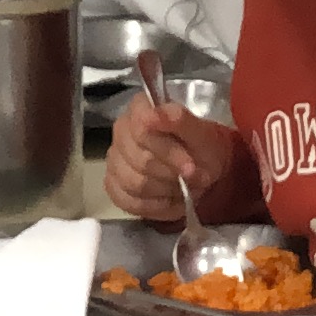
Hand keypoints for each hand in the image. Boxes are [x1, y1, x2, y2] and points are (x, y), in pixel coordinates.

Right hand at [106, 87, 236, 221]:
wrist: (201, 169)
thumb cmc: (201, 147)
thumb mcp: (201, 134)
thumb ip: (181, 120)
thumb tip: (156, 114)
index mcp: (139, 109)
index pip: (142, 130)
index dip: (168, 152)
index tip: (190, 166)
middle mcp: (121, 131)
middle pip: (140, 160)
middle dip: (171, 174)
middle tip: (193, 178)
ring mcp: (114, 159)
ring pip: (134, 183)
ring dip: (165, 191)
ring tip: (183, 188)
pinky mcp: (113, 185)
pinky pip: (129, 202)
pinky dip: (155, 207)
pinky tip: (170, 200)